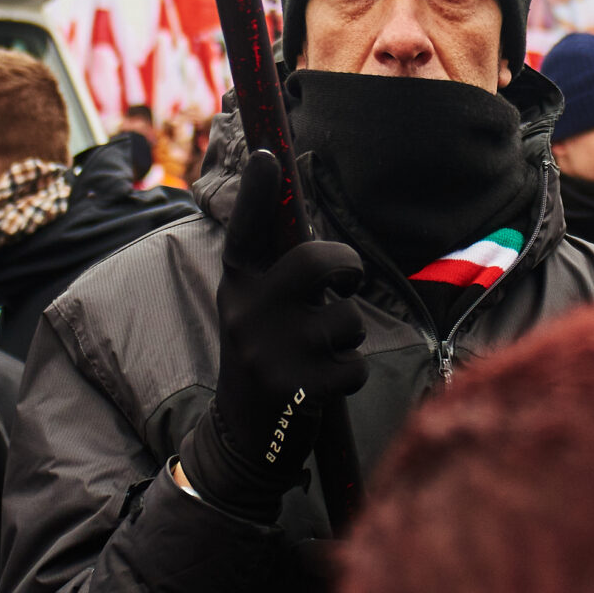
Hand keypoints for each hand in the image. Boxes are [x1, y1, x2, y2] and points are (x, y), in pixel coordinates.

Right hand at [178, 150, 366, 520]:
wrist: (244, 437)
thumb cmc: (267, 354)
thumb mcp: (256, 308)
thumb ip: (280, 271)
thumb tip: (317, 233)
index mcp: (238, 285)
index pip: (247, 231)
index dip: (257, 193)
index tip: (268, 155)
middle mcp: (245, 312)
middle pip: (317, 262)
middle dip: (347, 268)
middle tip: (346, 283)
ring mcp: (268, 351)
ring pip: (347, 321)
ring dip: (348, 337)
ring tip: (320, 354)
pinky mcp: (293, 388)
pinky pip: (354, 366)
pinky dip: (351, 376)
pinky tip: (323, 387)